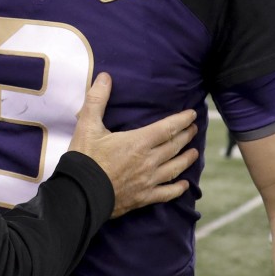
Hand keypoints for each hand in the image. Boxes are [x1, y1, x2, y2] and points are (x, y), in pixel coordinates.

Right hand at [68, 73, 198, 217]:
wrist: (80, 193)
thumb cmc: (84, 158)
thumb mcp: (87, 125)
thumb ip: (97, 99)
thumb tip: (105, 77)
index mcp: (138, 142)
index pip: (167, 128)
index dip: (181, 120)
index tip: (192, 114)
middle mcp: (148, 161)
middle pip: (174, 146)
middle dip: (185, 135)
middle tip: (194, 128)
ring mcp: (148, 181)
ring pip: (174, 168)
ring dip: (186, 159)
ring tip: (194, 152)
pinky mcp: (143, 197)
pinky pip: (166, 193)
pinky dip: (177, 189)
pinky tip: (184, 185)